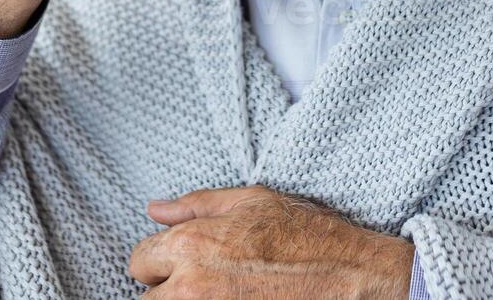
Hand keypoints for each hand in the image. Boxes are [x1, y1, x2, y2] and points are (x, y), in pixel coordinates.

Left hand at [129, 186, 413, 298]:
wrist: (353, 279)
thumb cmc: (308, 236)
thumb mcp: (253, 201)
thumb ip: (196, 205)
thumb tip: (155, 210)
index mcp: (191, 245)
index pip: (139, 261)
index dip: (160, 260)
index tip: (182, 264)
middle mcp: (191, 288)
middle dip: (167, 292)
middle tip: (206, 285)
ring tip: (220, 296)